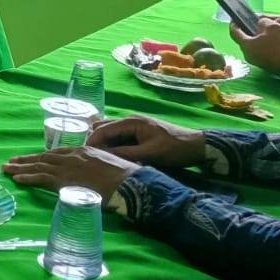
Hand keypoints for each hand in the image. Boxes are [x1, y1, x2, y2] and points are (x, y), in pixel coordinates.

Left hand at [2, 146, 139, 204]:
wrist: (131, 184)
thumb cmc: (128, 179)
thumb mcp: (113, 167)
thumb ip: (100, 169)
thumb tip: (97, 176)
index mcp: (85, 151)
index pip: (59, 153)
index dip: (44, 156)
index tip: (33, 158)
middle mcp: (74, 156)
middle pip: (45, 157)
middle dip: (27, 160)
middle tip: (12, 162)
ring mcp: (68, 167)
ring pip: (39, 166)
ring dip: (22, 168)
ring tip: (8, 169)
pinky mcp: (65, 180)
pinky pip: (41, 178)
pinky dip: (28, 178)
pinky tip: (17, 179)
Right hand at [85, 115, 204, 168]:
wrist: (196, 146)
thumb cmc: (174, 149)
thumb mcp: (150, 154)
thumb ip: (126, 154)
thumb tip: (103, 157)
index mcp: (131, 122)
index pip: (102, 130)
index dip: (91, 142)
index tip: (83, 157)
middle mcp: (129, 120)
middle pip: (102, 128)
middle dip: (93, 142)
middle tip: (87, 159)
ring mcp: (134, 126)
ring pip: (110, 133)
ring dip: (102, 144)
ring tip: (95, 159)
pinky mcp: (138, 133)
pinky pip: (118, 137)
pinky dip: (111, 145)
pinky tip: (109, 157)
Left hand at [231, 18, 279, 73]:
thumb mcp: (272, 27)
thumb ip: (262, 22)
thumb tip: (259, 24)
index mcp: (246, 45)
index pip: (233, 32)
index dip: (233, 23)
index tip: (235, 17)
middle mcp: (247, 55)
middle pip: (243, 40)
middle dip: (246, 30)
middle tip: (253, 23)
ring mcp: (255, 61)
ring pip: (251, 46)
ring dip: (255, 38)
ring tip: (264, 31)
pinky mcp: (264, 65)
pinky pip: (258, 52)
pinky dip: (261, 45)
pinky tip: (270, 41)